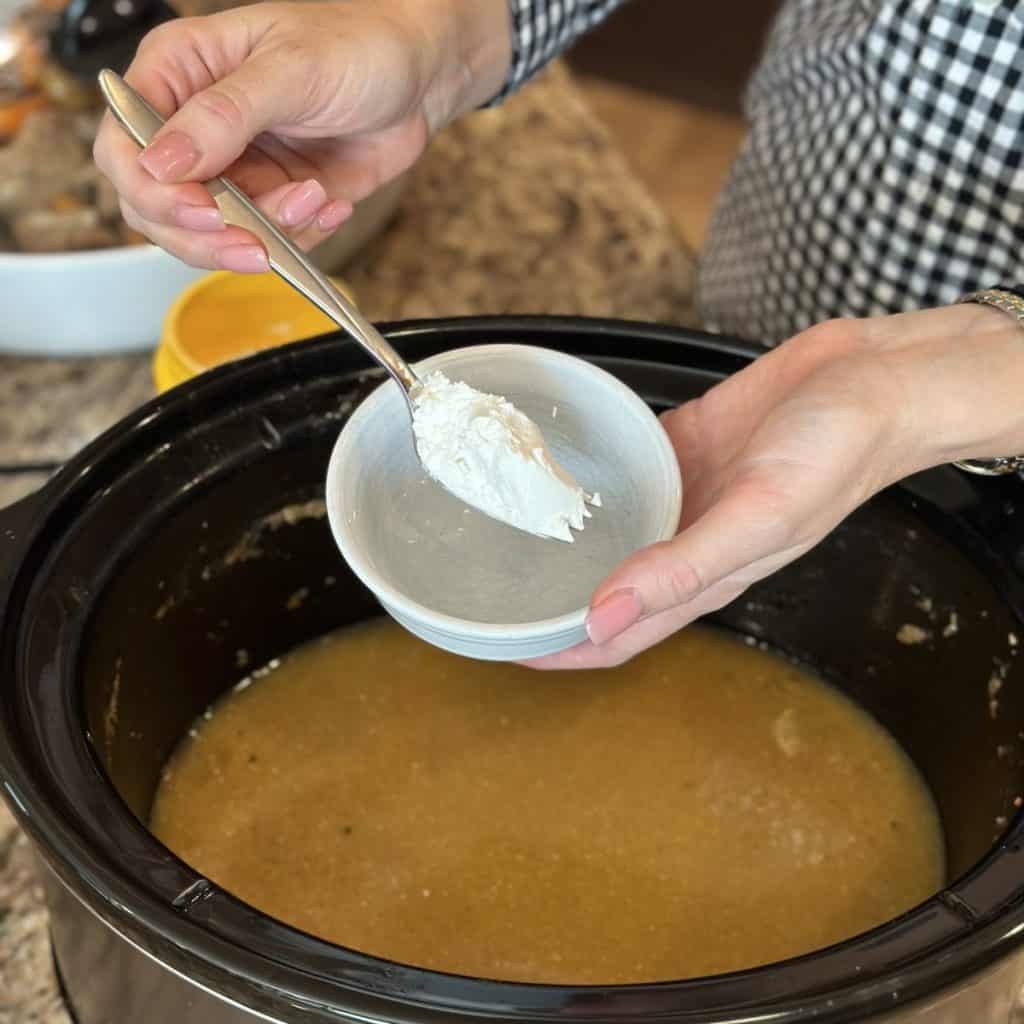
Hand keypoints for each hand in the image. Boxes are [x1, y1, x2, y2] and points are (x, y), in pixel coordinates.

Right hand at [92, 0, 510, 270]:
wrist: (418, 78)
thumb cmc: (355, 45)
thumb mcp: (290, 70)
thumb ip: (225, 115)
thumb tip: (163, 163)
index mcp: (178, 75)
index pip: (125, 148)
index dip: (154, 192)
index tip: (202, 210)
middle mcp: (195, 128)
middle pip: (157, 208)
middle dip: (207, 236)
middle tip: (256, 243)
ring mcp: (234, 170)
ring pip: (213, 236)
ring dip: (265, 235)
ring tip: (314, 199)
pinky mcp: (272, 201)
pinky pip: (267, 242)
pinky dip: (301, 237)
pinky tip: (331, 202)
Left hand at [529, 304, 1023, 668]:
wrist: (877, 378)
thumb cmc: (837, 450)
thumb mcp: (760, 516)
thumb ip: (682, 567)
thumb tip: (603, 616)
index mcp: (706, 576)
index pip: (619, 635)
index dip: (563, 650)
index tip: (505, 648)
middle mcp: (687, 541)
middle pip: (604, 589)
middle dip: (550, 600)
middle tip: (487, 590)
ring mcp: (683, 494)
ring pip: (609, 531)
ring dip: (564, 540)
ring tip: (503, 530)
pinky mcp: (683, 446)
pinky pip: (626, 471)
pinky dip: (591, 478)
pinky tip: (555, 465)